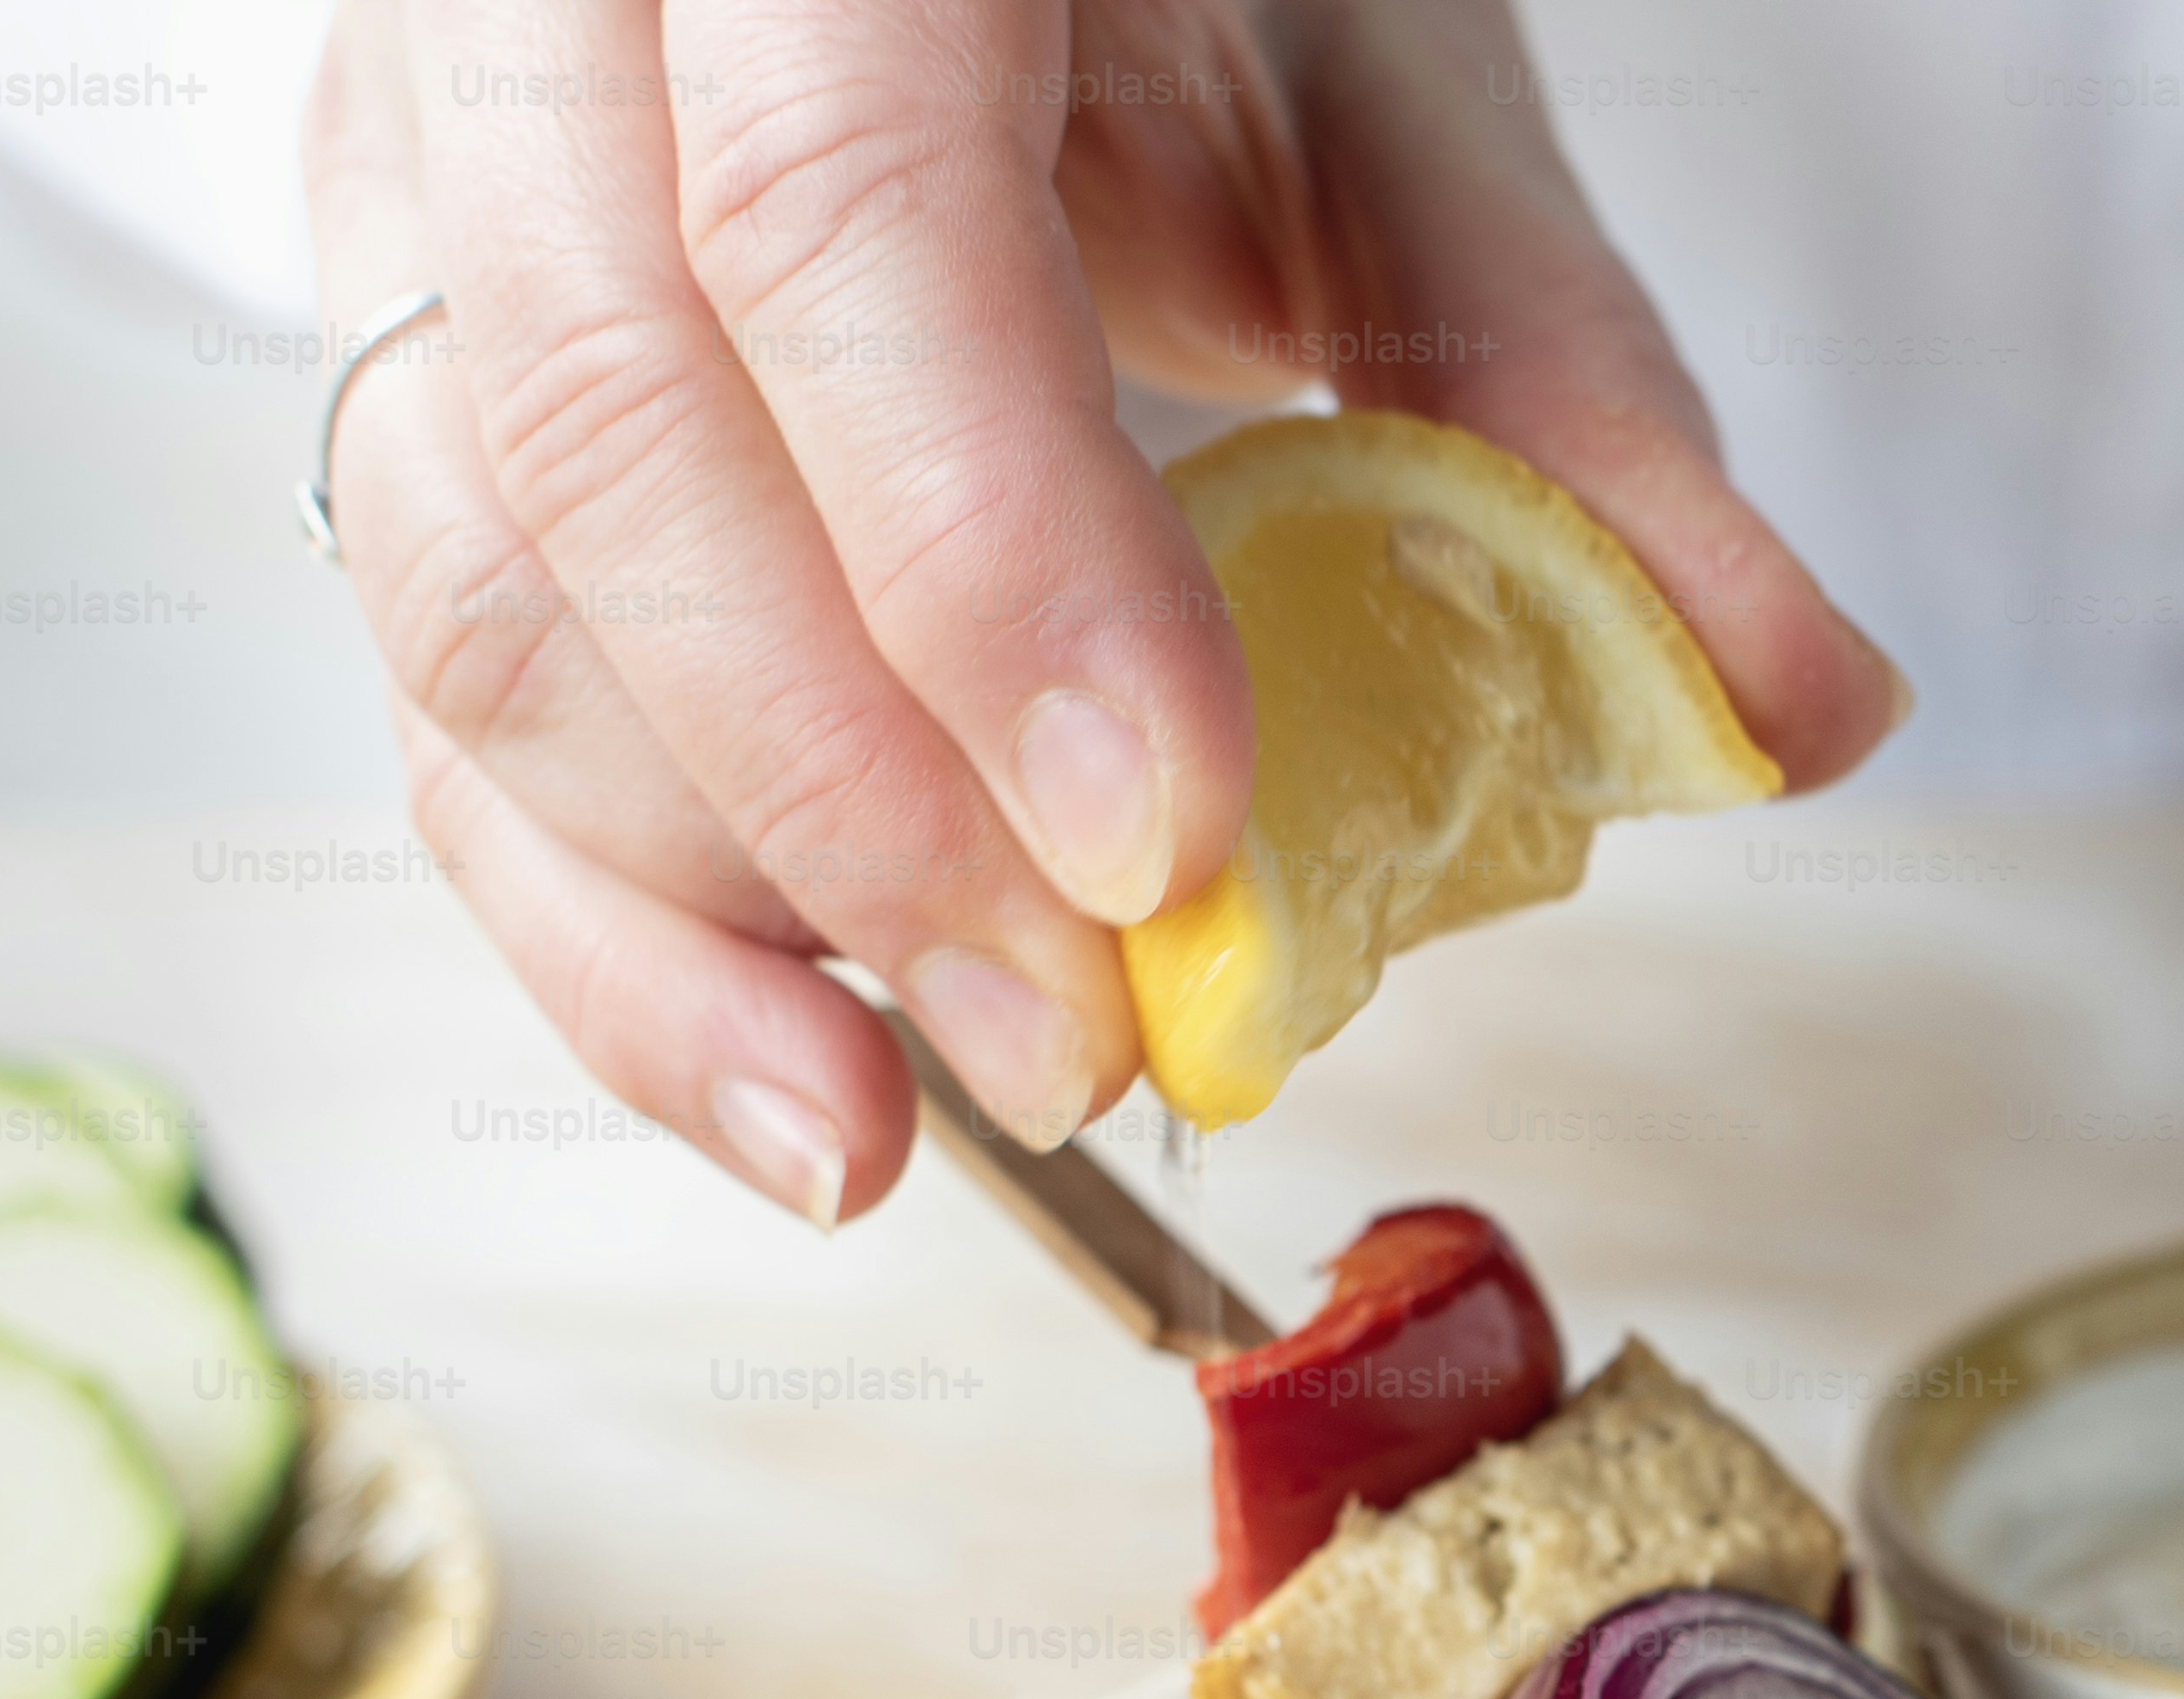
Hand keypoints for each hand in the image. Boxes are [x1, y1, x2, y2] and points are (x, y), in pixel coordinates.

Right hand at [302, 0, 1898, 1224]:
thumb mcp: (1379, 91)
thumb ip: (1555, 385)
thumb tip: (1784, 699)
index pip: (828, 211)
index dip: (980, 548)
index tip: (1160, 839)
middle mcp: (547, 10)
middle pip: (611, 426)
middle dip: (865, 797)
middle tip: (1100, 1031)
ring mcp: (425, 184)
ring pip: (477, 582)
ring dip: (733, 901)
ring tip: (999, 1073)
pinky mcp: (398, 374)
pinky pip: (444, 695)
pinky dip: (615, 942)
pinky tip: (813, 1104)